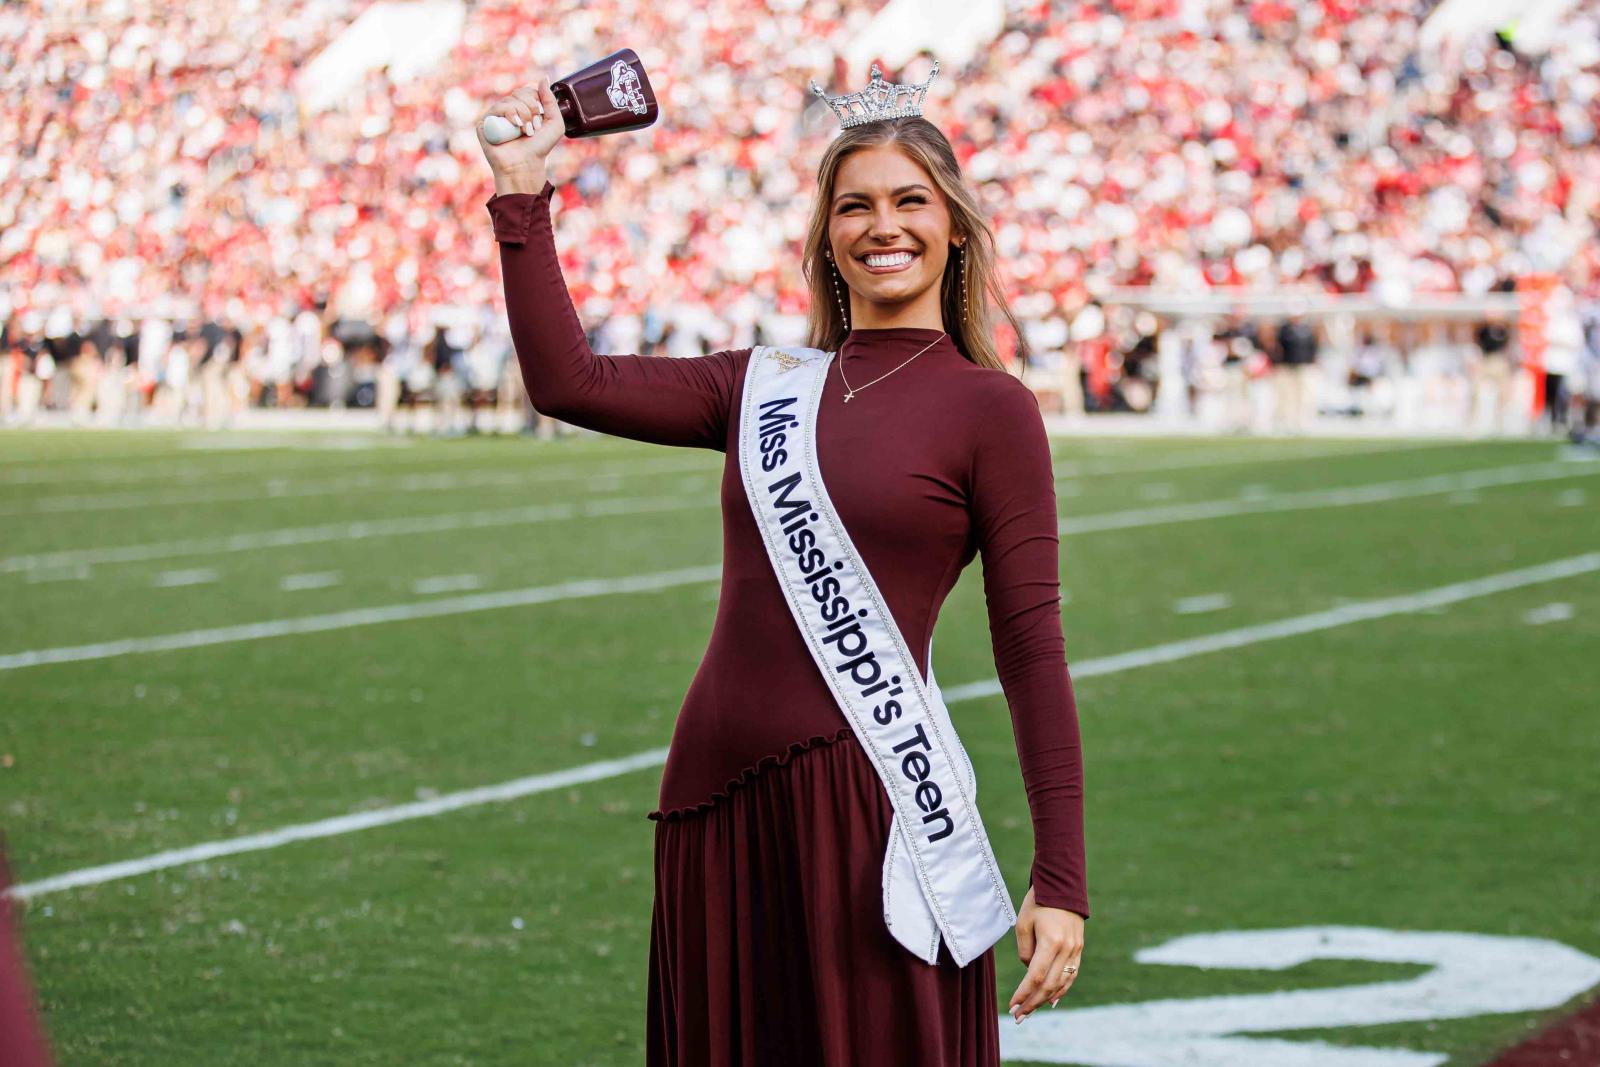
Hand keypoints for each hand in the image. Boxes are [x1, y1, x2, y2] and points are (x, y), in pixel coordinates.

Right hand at [476, 78, 562, 192]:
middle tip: (534, 126)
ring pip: (510, 100)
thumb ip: (551, 101)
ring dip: (523, 113)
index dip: (535, 98)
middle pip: (519, 92)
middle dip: (531, 107)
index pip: (527, 90)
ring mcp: (496, 117)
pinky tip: (516, 125)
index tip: (540, 116)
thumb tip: (543, 78)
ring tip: (526, 130)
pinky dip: (509, 113)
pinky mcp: (485, 124)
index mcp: (522, 108)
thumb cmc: (539, 148)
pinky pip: (497, 108)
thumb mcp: (555, 124)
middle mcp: (508, 110)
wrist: (525, 166)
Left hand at [1007, 884, 1083, 1022]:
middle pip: (1049, 986)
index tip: (1012, 1005)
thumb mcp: (1024, 923)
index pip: (1036, 976)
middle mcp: (1067, 949)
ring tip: (1030, 1012)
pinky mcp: (1078, 950)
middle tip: (1018, 1016)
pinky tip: (1051, 1001)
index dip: (1024, 993)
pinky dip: (1061, 990)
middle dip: (1032, 1003)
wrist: (1063, 886)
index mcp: (1052, 942)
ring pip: (1062, 984)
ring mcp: (1076, 951)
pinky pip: (1071, 976)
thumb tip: (1030, 972)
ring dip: (1045, 1000)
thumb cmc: (1038, 903)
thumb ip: (1025, 951)